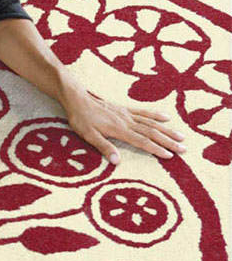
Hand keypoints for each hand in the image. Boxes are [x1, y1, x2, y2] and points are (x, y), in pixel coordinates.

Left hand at [63, 91, 185, 164]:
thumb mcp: (88, 135)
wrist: (77, 98)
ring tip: (181, 136)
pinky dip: (155, 115)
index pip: (142, 141)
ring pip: (150, 122)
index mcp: (119, 129)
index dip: (156, 149)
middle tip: (184, 149)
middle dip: (168, 141)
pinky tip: (166, 117)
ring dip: (166, 130)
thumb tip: (117, 161)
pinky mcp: (124, 109)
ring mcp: (126, 114)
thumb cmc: (81, 119)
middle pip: (151, 132)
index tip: (170, 156)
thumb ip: (103, 147)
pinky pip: (143, 112)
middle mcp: (126, 121)